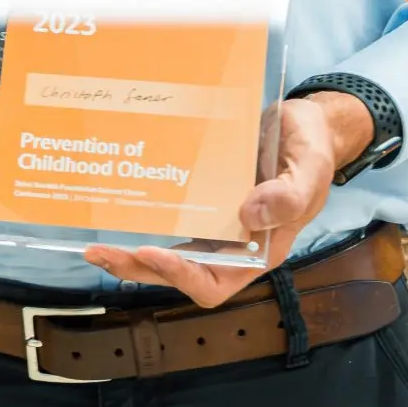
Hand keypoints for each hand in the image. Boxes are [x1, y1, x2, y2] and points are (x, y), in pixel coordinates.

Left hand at [81, 91, 374, 306]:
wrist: (304, 124)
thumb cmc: (312, 150)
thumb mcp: (309, 170)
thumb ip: (289, 195)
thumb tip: (250, 216)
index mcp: (260, 250)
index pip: (216, 282)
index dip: (182, 275)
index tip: (152, 253)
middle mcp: (233, 245)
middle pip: (181, 273)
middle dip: (140, 268)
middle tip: (100, 253)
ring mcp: (215, 225)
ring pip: (169, 251)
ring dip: (133, 253)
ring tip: (95, 245)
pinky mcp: (202, 202)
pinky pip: (170, 218)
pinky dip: (145, 219)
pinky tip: (117, 208)